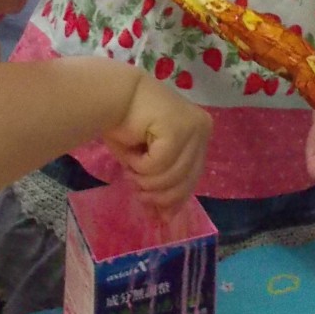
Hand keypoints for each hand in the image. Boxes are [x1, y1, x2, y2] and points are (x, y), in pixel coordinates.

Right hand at [100, 73, 209, 212]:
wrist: (111, 94)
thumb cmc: (125, 123)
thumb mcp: (145, 161)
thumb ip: (160, 185)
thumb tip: (165, 218)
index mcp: (200, 134)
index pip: (194, 176)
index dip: (176, 198)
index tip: (160, 216)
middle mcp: (203, 128)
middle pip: (187, 180)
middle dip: (159, 193)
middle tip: (137, 191)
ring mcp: (194, 127)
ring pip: (172, 175)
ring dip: (144, 178)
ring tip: (130, 168)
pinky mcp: (179, 129)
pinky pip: (159, 165)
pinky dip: (139, 165)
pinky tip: (132, 153)